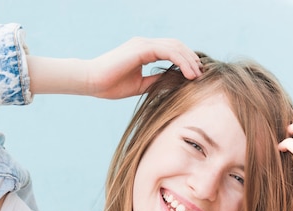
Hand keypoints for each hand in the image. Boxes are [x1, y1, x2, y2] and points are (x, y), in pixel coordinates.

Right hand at [85, 37, 202, 98]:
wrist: (90, 81)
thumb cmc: (110, 85)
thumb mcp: (139, 85)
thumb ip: (156, 81)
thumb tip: (173, 84)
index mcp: (143, 50)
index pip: (171, 50)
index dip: (185, 60)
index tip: (195, 75)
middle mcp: (144, 44)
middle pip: (176, 45)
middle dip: (191, 58)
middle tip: (201, 74)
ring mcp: (143, 44)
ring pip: (175, 46)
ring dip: (189, 60)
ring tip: (198, 75)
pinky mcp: (141, 49)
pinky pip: (168, 51)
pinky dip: (181, 61)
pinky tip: (188, 73)